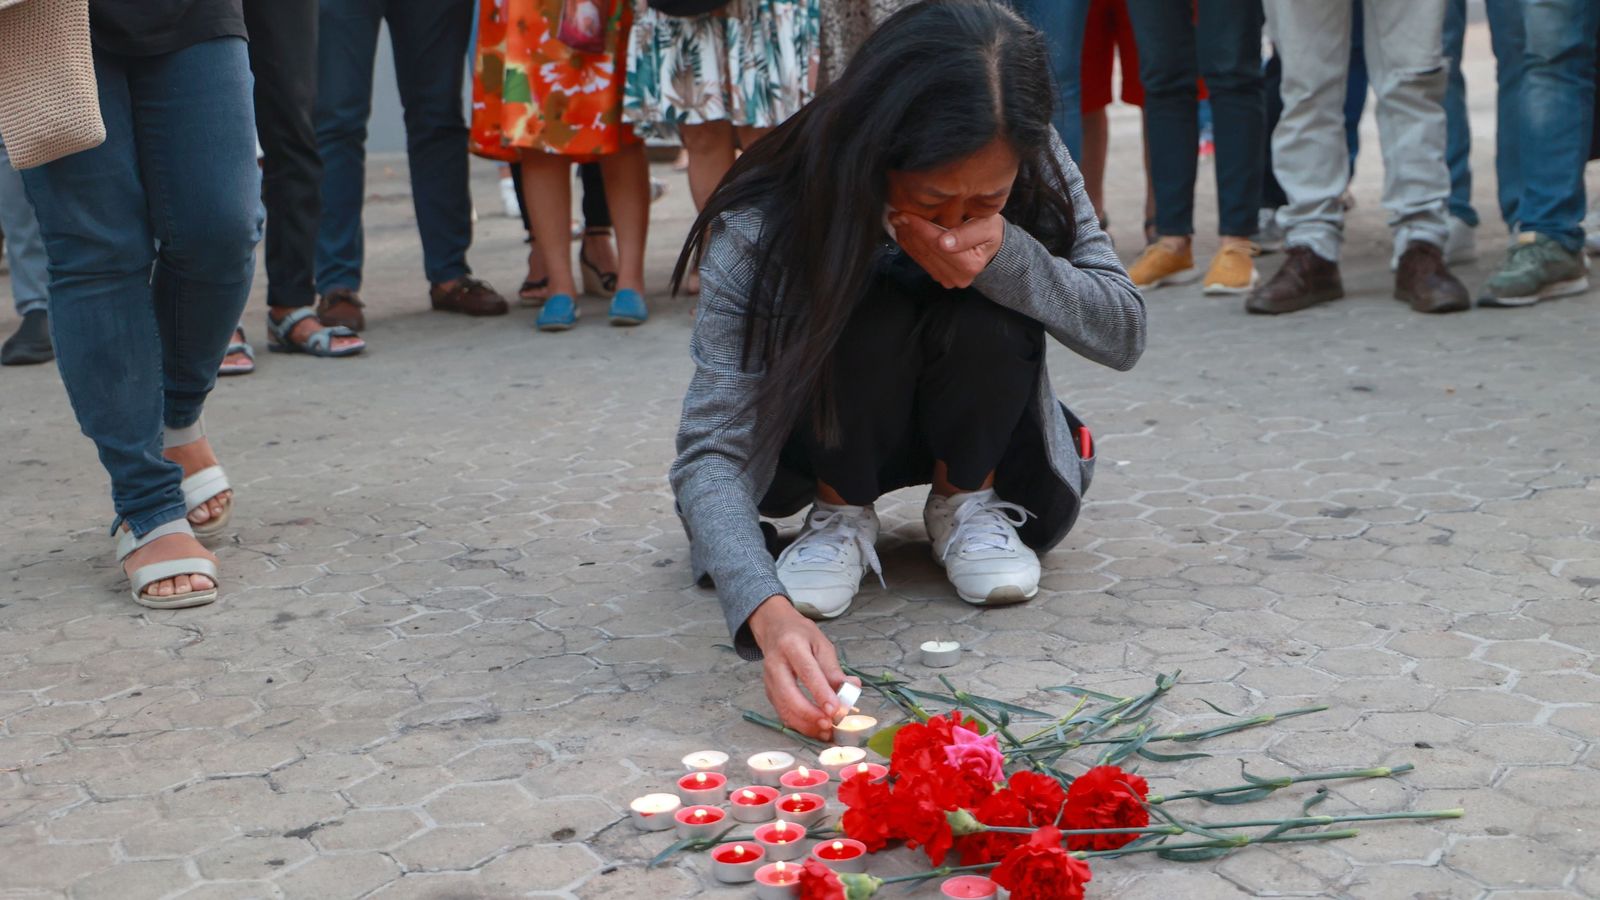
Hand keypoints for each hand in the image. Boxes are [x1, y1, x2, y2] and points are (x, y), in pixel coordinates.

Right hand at [749, 595, 856, 739]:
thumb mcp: (822, 644)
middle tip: (830, 725)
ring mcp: (769, 680)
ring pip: (784, 709)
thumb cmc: (801, 635)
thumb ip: (834, 669)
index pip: (807, 672)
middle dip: (810, 714)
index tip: (835, 710)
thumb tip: (852, 688)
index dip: (821, 693)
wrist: (774, 629)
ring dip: (805, 725)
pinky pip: (783, 713)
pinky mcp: (769, 693)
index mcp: (792, 646)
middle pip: (789, 695)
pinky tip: (815, 729)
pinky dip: (799, 725)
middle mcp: (775, 664)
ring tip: (827, 732)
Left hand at [890, 212, 1005, 289]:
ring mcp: (947, 279)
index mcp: (970, 264)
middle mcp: (958, 276)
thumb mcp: (986, 225)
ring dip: (906, 238)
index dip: (920, 227)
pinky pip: (920, 259)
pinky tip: (904, 231)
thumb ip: (967, 234)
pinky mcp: (939, 276)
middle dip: (909, 231)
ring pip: (919, 256)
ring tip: (897, 220)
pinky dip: (910, 245)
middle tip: (896, 214)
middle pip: (926, 251)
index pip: (937, 244)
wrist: (992, 243)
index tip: (905, 213)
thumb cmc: (990, 230)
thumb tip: (945, 243)